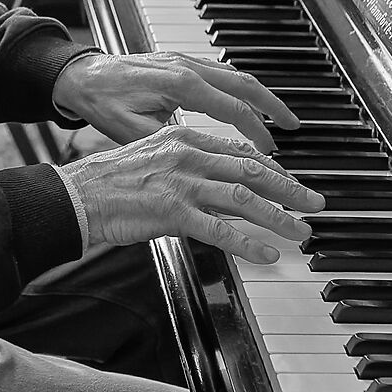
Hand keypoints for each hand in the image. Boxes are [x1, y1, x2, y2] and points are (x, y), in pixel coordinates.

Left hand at [53, 51, 300, 150]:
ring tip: (277, 116)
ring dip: (260, 94)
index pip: (233, 107)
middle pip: (245, 83)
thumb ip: (170, 142)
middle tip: (294, 126)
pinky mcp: (180, 61)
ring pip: (235, 73)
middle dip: (273, 105)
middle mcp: (188, 66)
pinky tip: (246, 102)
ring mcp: (185, 60)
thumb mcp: (133, 131)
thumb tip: (201, 160)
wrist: (81, 75)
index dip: (257, 131)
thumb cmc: (103, 103)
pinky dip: (240, 86)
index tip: (271, 150)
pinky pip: (220, 71)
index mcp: (180, 84)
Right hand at [62, 124, 325, 263]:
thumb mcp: (153, 159)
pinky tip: (267, 253)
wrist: (76, 195)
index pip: (239, 152)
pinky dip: (248, 242)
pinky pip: (220, 229)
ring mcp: (180, 183)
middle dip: (289, 189)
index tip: (291, 183)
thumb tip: (218, 185)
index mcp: (183, 138)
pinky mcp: (171, 211)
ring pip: (243, 197)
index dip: (272, 169)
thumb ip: (187, 166)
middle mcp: (186, 155)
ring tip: (301, 231)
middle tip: (315, 203)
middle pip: (251, 170)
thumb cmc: (108, 183)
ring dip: (278, 216)